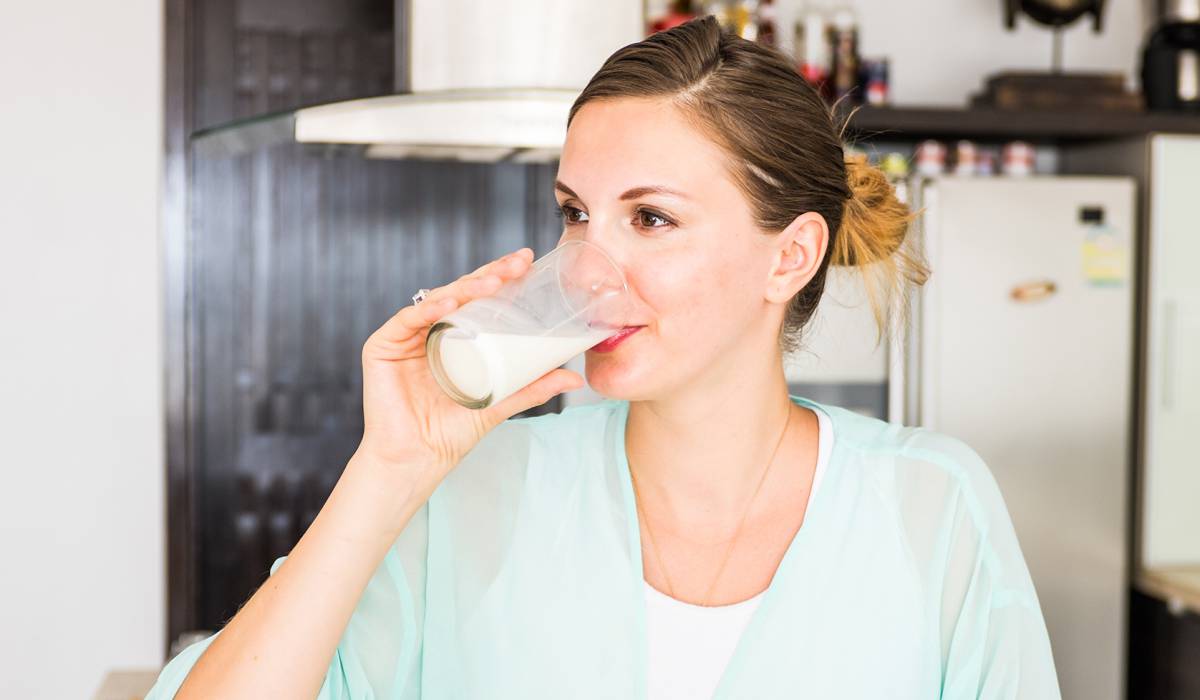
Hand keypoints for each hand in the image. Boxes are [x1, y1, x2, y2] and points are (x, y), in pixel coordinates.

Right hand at [355, 247, 584, 485]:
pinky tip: (450, 302)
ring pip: (437, 299)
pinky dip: (428, 308)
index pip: (479, 299)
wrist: (418, 460)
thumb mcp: (500, 402)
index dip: (501, 276)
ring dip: (466, 287)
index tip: (527, 261)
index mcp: (453, 336)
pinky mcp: (382, 347)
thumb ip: (533, 387)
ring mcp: (405, 337)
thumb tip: (575, 378)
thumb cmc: (452, 432)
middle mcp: (429, 330)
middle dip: (490, 274)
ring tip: (493, 283)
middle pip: (461, 292)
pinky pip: (406, 320)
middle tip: (517, 264)